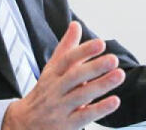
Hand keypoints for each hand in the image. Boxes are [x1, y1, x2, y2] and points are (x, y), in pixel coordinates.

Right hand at [2, 21, 124, 129]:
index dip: (83, 51)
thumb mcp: (52, 69)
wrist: (25, 124)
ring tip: (120, 75)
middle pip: (74, 76)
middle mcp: (55, 89)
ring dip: (101, 85)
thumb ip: (67, 48)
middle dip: (94, 67)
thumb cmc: (45, 92)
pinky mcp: (66, 125)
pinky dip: (100, 109)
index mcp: (52, 74)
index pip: (67, 59)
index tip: (100, 43)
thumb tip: (76, 24)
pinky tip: (115, 101)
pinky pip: (84, 116)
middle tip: (114, 59)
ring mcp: (60, 108)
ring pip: (81, 95)